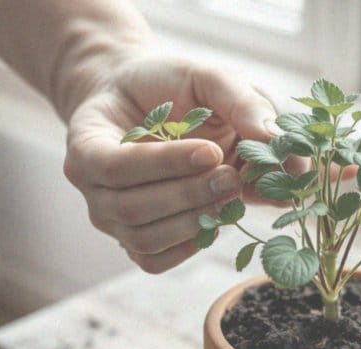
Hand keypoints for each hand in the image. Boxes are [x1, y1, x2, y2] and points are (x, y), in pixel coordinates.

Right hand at [62, 56, 278, 273]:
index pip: (114, 165)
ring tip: (231, 194)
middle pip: (132, 208)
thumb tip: (274, 137)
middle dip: (188, 195)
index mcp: (86, 141)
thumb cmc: (170, 88)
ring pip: (144, 239)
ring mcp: (111, 220)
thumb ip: (236, 98)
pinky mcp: (136, 241)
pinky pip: (154, 260)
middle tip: (233, 176)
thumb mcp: (202, 77)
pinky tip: (217, 218)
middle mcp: (91, 188)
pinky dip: (190, 246)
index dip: (164, 163)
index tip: (211, 151)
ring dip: (194, 221)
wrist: (148, 106)